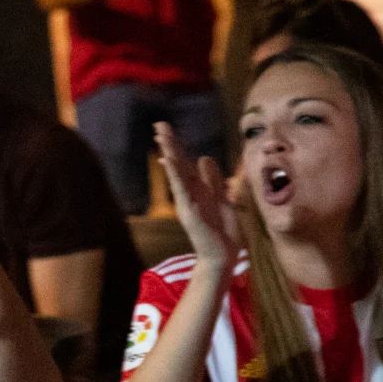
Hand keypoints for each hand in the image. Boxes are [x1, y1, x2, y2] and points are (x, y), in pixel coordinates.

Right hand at [156, 122, 237, 270]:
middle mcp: (188, 194)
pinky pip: (181, 190)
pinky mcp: (190, 212)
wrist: (223, 256)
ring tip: (162, 137)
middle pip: (177, 164)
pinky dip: (174, 175)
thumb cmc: (222, 231)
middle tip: (159, 125)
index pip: (184, 164)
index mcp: (197, 190)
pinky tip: (168, 161)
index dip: (176, 147)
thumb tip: (204, 157)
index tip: (165, 131)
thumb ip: (213, 180)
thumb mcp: (222, 199)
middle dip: (169, 144)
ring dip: (170, 154)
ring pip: (177, 174)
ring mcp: (187, 203)